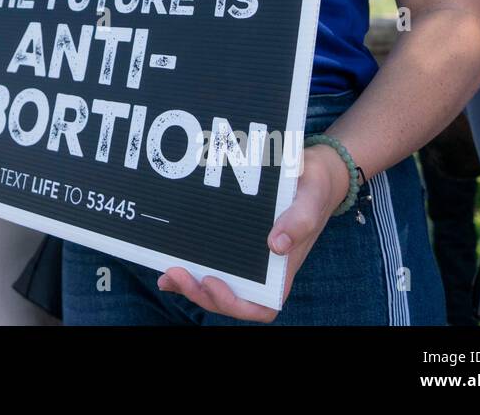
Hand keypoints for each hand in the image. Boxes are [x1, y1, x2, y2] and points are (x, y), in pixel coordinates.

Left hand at [156, 143, 348, 321]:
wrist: (308, 171)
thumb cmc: (312, 191)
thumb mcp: (310, 200)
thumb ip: (299, 221)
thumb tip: (277, 245)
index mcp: (281, 270)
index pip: (261, 308)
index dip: (234, 304)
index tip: (213, 282)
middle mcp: (260, 271)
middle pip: (229, 299)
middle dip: (200, 293)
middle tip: (176, 273)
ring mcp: (244, 260)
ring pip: (214, 285)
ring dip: (189, 285)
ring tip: (167, 272)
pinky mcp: (230, 243)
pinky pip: (208, 263)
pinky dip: (187, 267)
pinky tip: (167, 262)